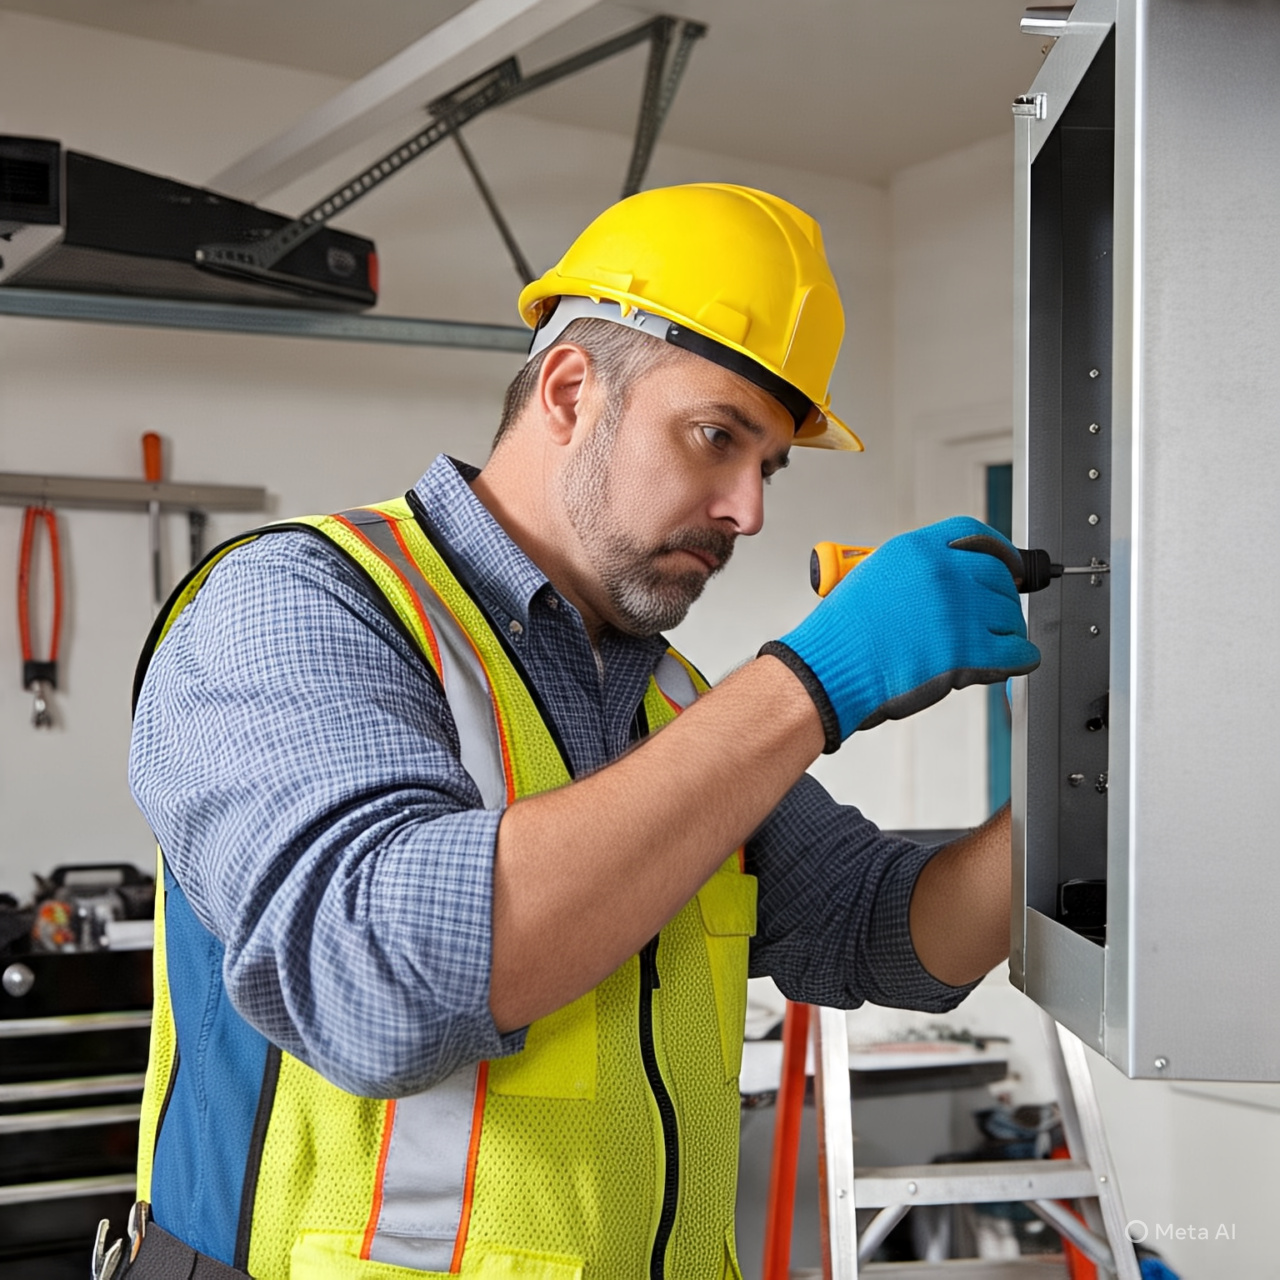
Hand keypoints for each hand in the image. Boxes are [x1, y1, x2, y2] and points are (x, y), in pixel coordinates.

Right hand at [761, 516, 1039, 749]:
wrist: (830, 667)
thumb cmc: (842, 634)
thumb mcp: (872, 577)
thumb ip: (913, 572)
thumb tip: (947, 583)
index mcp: (916, 550)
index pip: (975, 535)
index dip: (1000, 550)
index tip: (1009, 564)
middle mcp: (941, 573)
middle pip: (998, 577)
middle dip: (1002, 599)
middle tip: (996, 617)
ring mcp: (958, 610)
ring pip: (1009, 616)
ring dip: (1006, 632)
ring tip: (991, 646)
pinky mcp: (968, 649)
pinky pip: (1016, 651)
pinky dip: (1019, 659)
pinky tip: (1011, 662)